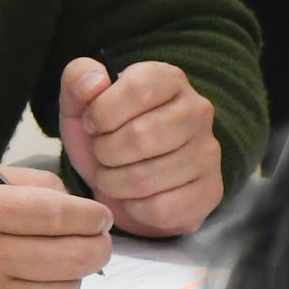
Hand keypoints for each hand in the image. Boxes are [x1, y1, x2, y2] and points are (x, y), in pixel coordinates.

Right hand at [0, 165, 112, 288]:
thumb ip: (35, 185)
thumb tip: (83, 210)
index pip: (56, 214)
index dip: (89, 215)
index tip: (99, 215)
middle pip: (71, 257)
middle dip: (98, 247)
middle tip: (97, 240)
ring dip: (76, 274)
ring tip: (64, 261)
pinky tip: (36, 280)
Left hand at [59, 57, 221, 235]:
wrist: (123, 180)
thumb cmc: (104, 135)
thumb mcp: (79, 104)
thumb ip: (78, 79)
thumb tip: (93, 82)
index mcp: (169, 79)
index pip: (138, 89)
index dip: (102, 113)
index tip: (93, 124)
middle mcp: (198, 111)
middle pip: (140, 137)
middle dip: (105, 152)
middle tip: (102, 154)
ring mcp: (209, 153)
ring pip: (145, 178)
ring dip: (114, 183)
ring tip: (114, 175)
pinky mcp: (210, 192)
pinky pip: (159, 209)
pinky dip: (134, 208)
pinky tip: (134, 197)